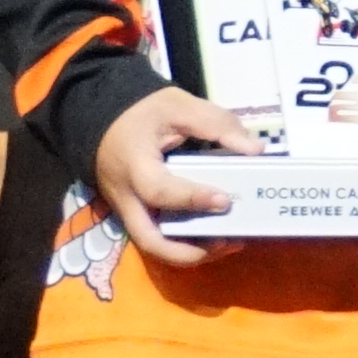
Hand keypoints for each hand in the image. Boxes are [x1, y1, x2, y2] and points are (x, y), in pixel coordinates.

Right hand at [93, 89, 257, 268]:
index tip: (225, 201)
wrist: (102, 116)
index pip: (159, 191)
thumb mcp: (179, 106)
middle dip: (190, 252)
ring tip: (228, 242)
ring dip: (190, 252)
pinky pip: (157, 235)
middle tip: (228, 242)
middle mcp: (126, 196)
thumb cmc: (141, 110)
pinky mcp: (133, 213)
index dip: (192, 200)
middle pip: (150, 242)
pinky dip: (184, 242)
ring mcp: (126, 209)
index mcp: (134, 165)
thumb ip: (217, 125)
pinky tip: (213, 234)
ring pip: (153, 246)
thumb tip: (256, 150)